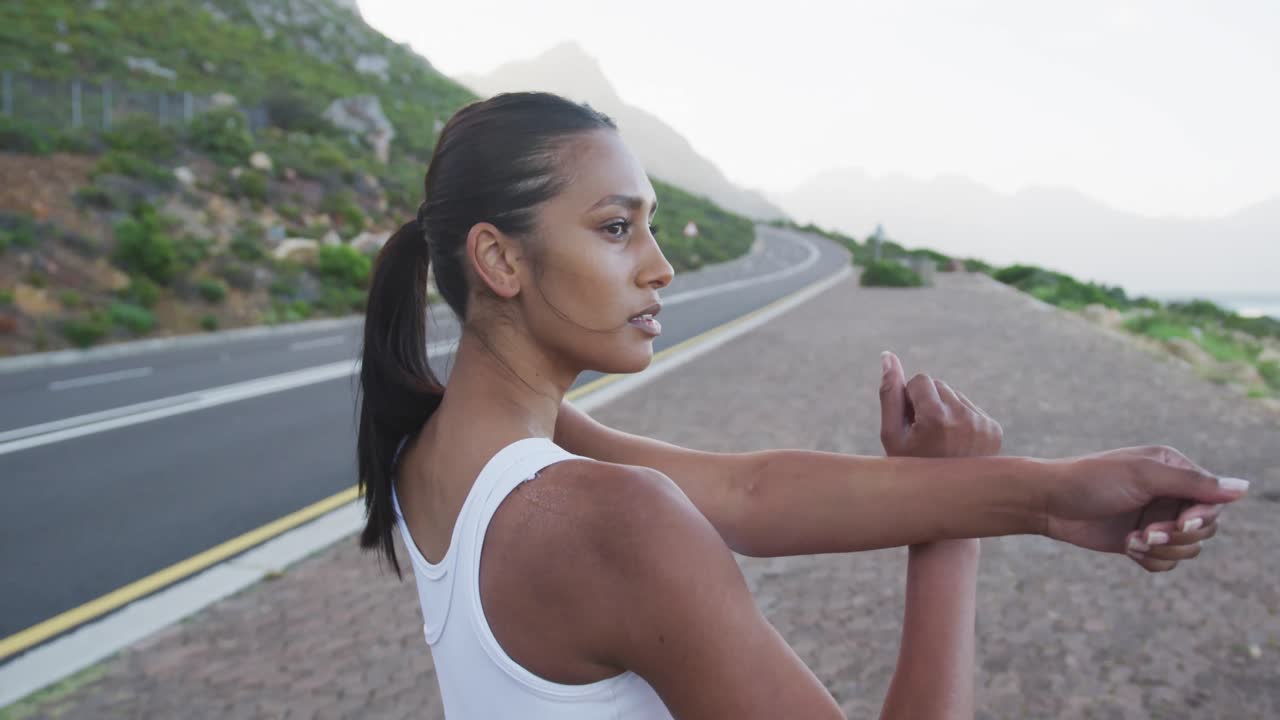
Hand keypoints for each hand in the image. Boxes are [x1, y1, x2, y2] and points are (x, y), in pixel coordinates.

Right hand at [879, 350, 992, 560]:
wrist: (946, 504)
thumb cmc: (910, 469)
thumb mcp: (891, 434)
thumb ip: (889, 393)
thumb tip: (889, 355)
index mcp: (936, 417)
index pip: (920, 380)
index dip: (910, 400)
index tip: (910, 425)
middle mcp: (964, 417)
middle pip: (939, 385)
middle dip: (927, 403)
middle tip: (924, 436)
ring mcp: (983, 424)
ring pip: (955, 395)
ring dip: (944, 410)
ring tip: (940, 442)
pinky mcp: (994, 429)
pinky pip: (971, 408)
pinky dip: (960, 420)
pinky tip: (955, 444)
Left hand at [1044, 445, 1247, 571]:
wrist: (1048, 503)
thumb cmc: (1092, 481)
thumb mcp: (1143, 477)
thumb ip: (1193, 483)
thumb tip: (1244, 487)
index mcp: (1174, 470)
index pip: (1212, 501)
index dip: (1201, 517)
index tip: (1177, 523)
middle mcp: (1169, 495)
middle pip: (1204, 529)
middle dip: (1178, 536)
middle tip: (1148, 533)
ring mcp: (1155, 520)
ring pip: (1187, 549)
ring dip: (1162, 550)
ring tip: (1133, 540)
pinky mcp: (1140, 542)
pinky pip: (1166, 562)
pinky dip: (1151, 560)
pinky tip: (1128, 547)